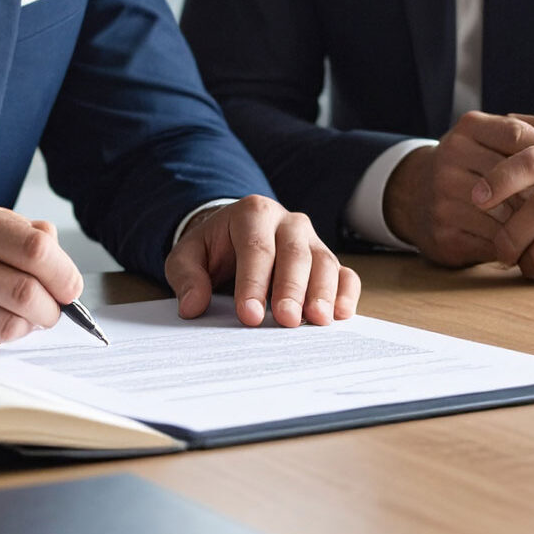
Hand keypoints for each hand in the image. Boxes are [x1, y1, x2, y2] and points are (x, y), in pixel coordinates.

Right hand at [0, 197, 83, 352]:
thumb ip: (6, 227)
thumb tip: (54, 245)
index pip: (33, 248)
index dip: (63, 271)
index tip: (69, 284)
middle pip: (27, 291)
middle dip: (53, 307)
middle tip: (54, 308)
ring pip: (10, 324)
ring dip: (28, 326)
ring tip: (23, 316)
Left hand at [165, 194, 360, 326]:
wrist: (233, 236)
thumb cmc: (213, 248)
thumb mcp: (187, 255)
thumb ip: (186, 276)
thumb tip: (192, 306)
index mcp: (252, 213)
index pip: (256, 248)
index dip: (253, 283)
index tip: (250, 315)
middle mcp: (288, 222)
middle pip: (295, 254)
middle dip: (291, 290)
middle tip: (286, 320)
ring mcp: (312, 240)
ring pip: (324, 262)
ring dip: (323, 293)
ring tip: (317, 320)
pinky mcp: (326, 259)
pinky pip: (345, 274)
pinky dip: (346, 294)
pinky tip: (341, 315)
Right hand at [383, 110, 533, 265]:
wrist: (414, 196)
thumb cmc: (474, 163)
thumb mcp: (499, 138)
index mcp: (468, 129)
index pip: (518, 136)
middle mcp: (450, 158)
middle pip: (514, 180)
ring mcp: (442, 196)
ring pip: (506, 215)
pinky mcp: (443, 233)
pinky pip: (493, 243)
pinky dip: (518, 249)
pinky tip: (533, 248)